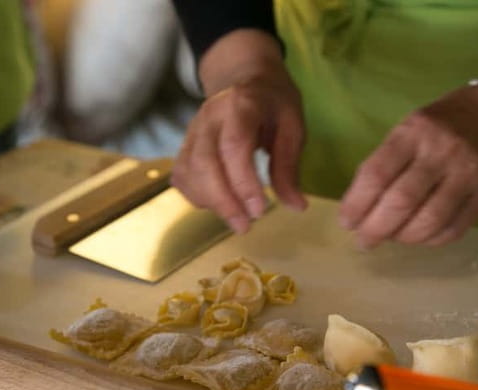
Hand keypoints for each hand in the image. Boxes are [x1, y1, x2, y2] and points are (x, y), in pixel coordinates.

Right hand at [171, 30, 306, 233]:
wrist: (244, 75)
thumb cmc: (272, 102)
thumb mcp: (293, 126)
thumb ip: (289, 167)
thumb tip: (296, 207)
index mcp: (241, 105)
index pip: (234, 146)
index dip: (243, 182)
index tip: (259, 210)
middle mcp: (209, 117)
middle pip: (204, 163)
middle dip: (223, 201)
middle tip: (246, 226)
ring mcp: (192, 131)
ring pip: (188, 172)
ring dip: (210, 202)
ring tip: (237, 219)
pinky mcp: (184, 145)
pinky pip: (182, 176)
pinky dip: (197, 196)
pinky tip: (219, 205)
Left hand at [339, 60, 477, 247]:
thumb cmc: (446, 123)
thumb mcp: (411, 128)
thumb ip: (386, 161)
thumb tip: (358, 206)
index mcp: (415, 131)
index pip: (377, 174)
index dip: (356, 204)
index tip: (346, 222)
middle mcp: (442, 152)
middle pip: (401, 202)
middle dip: (375, 229)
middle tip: (364, 241)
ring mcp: (468, 176)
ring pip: (428, 222)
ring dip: (402, 238)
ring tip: (392, 238)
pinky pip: (453, 230)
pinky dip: (429, 240)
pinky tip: (418, 237)